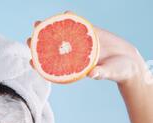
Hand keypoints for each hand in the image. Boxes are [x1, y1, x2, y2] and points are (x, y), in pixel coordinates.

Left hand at [27, 11, 148, 84]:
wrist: (128, 61)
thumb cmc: (117, 71)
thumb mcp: (108, 73)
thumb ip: (100, 74)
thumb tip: (92, 74)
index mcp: (74, 68)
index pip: (53, 68)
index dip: (41, 65)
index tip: (31, 61)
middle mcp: (74, 56)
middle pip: (53, 50)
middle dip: (40, 45)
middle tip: (29, 39)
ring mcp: (80, 43)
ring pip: (62, 35)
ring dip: (50, 29)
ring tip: (38, 23)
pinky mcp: (90, 33)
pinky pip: (78, 25)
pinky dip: (71, 18)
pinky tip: (64, 14)